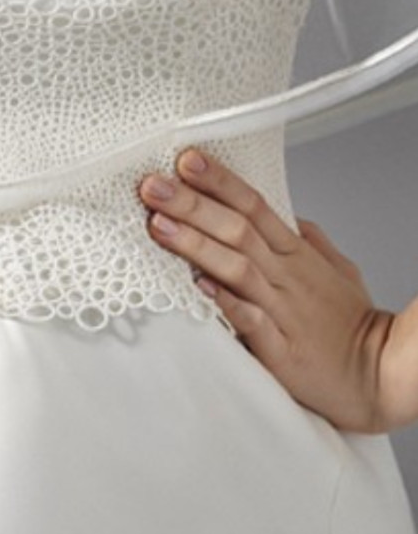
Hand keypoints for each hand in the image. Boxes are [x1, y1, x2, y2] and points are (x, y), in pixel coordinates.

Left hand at [138, 149, 417, 435]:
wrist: (380, 374)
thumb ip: (309, 240)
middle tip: (152, 185)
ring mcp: (283, 312)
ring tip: (158, 225)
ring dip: (196, 245)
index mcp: (296, 255)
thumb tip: (286, 215)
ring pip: (237, 268)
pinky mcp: (281, 351)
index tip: (186, 159)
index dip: (219, 181)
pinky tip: (199, 287)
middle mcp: (286, 276)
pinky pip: (251, 322)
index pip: (254, 205)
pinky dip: (226, 303)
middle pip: (237, 229)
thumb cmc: (352, 325)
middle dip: (192, 204)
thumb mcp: (338, 269)